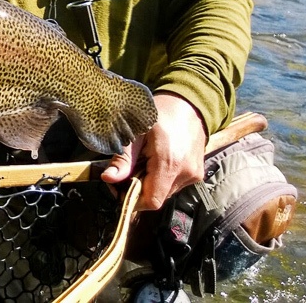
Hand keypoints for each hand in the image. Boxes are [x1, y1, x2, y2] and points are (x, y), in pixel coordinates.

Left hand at [100, 92, 207, 210]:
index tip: (118, 188)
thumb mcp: (135, 132)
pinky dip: (161, 178)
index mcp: (169, 162)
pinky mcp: (197, 174)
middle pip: (156, 197)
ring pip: (165, 193)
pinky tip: (156, 161)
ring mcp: (194, 174)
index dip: (132, 200)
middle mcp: (186, 172)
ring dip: (149, 183)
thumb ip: (123, 158)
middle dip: (137, 189)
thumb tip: (108, 178)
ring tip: (143, 162)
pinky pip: (174, 185)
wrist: (188, 104)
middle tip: (126, 170)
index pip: (151, 200)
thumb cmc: (158, 114)